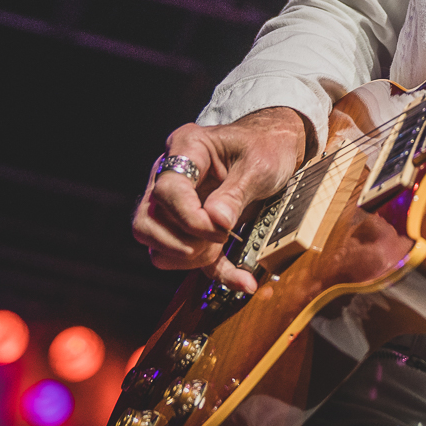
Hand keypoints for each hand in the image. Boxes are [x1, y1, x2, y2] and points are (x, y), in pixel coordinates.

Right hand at [132, 106, 310, 293]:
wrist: (277, 146)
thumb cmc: (266, 146)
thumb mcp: (259, 165)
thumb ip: (236, 193)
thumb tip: (216, 223)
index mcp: (185, 148)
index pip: (166, 190)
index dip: (189, 218)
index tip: (221, 229)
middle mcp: (170, 175)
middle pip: (147, 222)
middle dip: (184, 241)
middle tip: (220, 238)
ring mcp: (174, 203)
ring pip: (155, 246)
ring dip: (190, 258)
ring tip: (222, 247)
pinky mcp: (189, 227)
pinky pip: (188, 259)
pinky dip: (216, 272)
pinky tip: (244, 280)